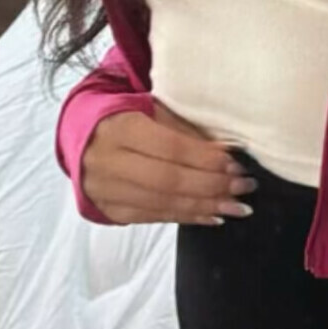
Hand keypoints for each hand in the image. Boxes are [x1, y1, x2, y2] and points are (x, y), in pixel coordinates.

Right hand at [81, 100, 258, 224]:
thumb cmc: (126, 117)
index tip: (236, 165)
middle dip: (212, 187)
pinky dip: (187, 217)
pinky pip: (154, 217)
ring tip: (238, 207)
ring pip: (162, 204)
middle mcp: (107, 162)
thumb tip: (227, 154)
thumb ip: (186, 132)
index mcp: (119, 129)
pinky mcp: (109, 210)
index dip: (206, 160)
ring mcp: (105, 191)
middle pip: (167, 181)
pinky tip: (213, 215)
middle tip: (244, 188)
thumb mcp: (152, 111)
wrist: (83, 137)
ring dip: (206, 207)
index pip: (170, 148)